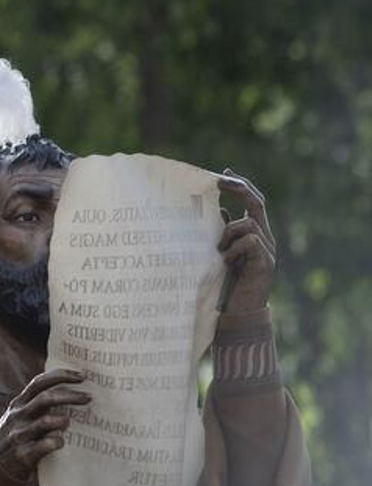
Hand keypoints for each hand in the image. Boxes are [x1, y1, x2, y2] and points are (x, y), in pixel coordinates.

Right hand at [0, 368, 90, 482]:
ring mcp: (19, 434)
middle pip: (45, 398)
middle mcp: (18, 416)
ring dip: (62, 421)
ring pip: (45, 422)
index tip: (81, 376)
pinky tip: (61, 442)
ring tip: (70, 422)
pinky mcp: (23, 454)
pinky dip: (56, 442)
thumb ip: (37, 405)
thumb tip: (71, 392)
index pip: (39, 382)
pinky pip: (44, 446)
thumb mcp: (20, 415)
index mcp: (18, 403)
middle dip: (70, 396)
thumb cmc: (17, 435)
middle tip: (88, 398)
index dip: (61, 376)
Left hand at [217, 171, 275, 312]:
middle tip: (220, 181)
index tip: (223, 173)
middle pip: (258, 203)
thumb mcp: (221, 252)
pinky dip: (233, 247)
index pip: (253, 201)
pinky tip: (225, 261)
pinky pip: (250, 242)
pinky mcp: (265, 263)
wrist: (240, 312)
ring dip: (227, 231)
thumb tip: (217, 209)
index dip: (241, 185)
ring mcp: (268, 250)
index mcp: (256, 233)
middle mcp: (265, 238)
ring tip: (218, 250)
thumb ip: (222, 232)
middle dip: (239, 188)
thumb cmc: (228, 282)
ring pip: (248, 222)